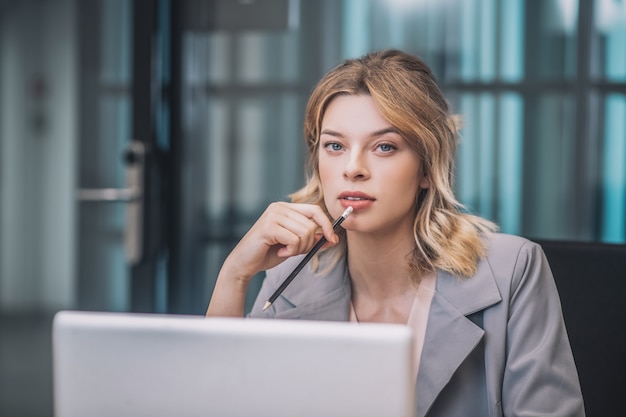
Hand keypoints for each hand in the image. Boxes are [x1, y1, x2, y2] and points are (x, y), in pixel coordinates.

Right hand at [223, 202, 338, 281]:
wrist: (245, 264)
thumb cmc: (268, 253)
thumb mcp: (295, 246)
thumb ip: (312, 240)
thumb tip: (333, 238)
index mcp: (285, 208)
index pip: (314, 210)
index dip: (326, 224)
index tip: (333, 239)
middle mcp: (279, 207)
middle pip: (311, 225)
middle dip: (308, 244)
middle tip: (294, 252)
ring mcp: (273, 215)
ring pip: (305, 233)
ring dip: (299, 248)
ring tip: (286, 252)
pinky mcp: (268, 227)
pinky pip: (294, 240)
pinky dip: (291, 251)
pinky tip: (279, 252)